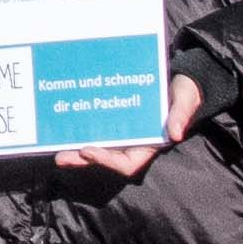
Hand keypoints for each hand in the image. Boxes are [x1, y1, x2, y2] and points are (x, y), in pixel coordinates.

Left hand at [56, 73, 206, 180]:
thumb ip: (181, 115)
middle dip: (84, 159)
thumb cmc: (185, 93)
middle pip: (106, 159)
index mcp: (150, 144)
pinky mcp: (115, 120)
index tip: (88, 150)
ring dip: (76, 151)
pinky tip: (64, 127)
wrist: (179, 80)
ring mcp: (123, 133)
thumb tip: (175, 133)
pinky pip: (96, 129)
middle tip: (61, 158)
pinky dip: (81, 131)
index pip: (127, 163)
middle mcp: (134, 142)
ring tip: (55, 149)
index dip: (107, 161)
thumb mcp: (186, 101)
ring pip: (97, 146)